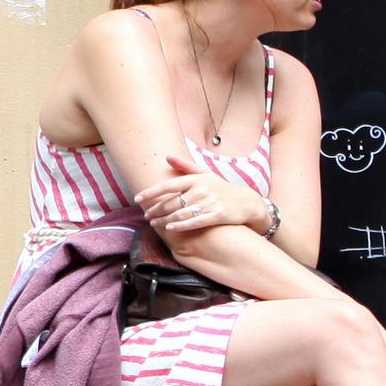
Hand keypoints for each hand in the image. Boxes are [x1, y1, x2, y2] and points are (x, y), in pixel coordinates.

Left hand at [139, 148, 267, 238]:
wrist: (248, 202)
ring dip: (164, 220)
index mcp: (197, 179)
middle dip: (156, 210)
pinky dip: (181, 226)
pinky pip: (195, 222)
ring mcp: (210, 203)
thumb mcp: (206, 174)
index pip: (168, 185)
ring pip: (181, 213)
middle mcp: (203, 190)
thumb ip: (185, 166)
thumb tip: (167, 156)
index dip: (151, 192)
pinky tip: (170, 229)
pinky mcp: (218, 215)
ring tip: (154, 224)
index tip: (138, 198)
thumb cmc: (223, 188)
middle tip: (147, 215)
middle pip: (172, 202)